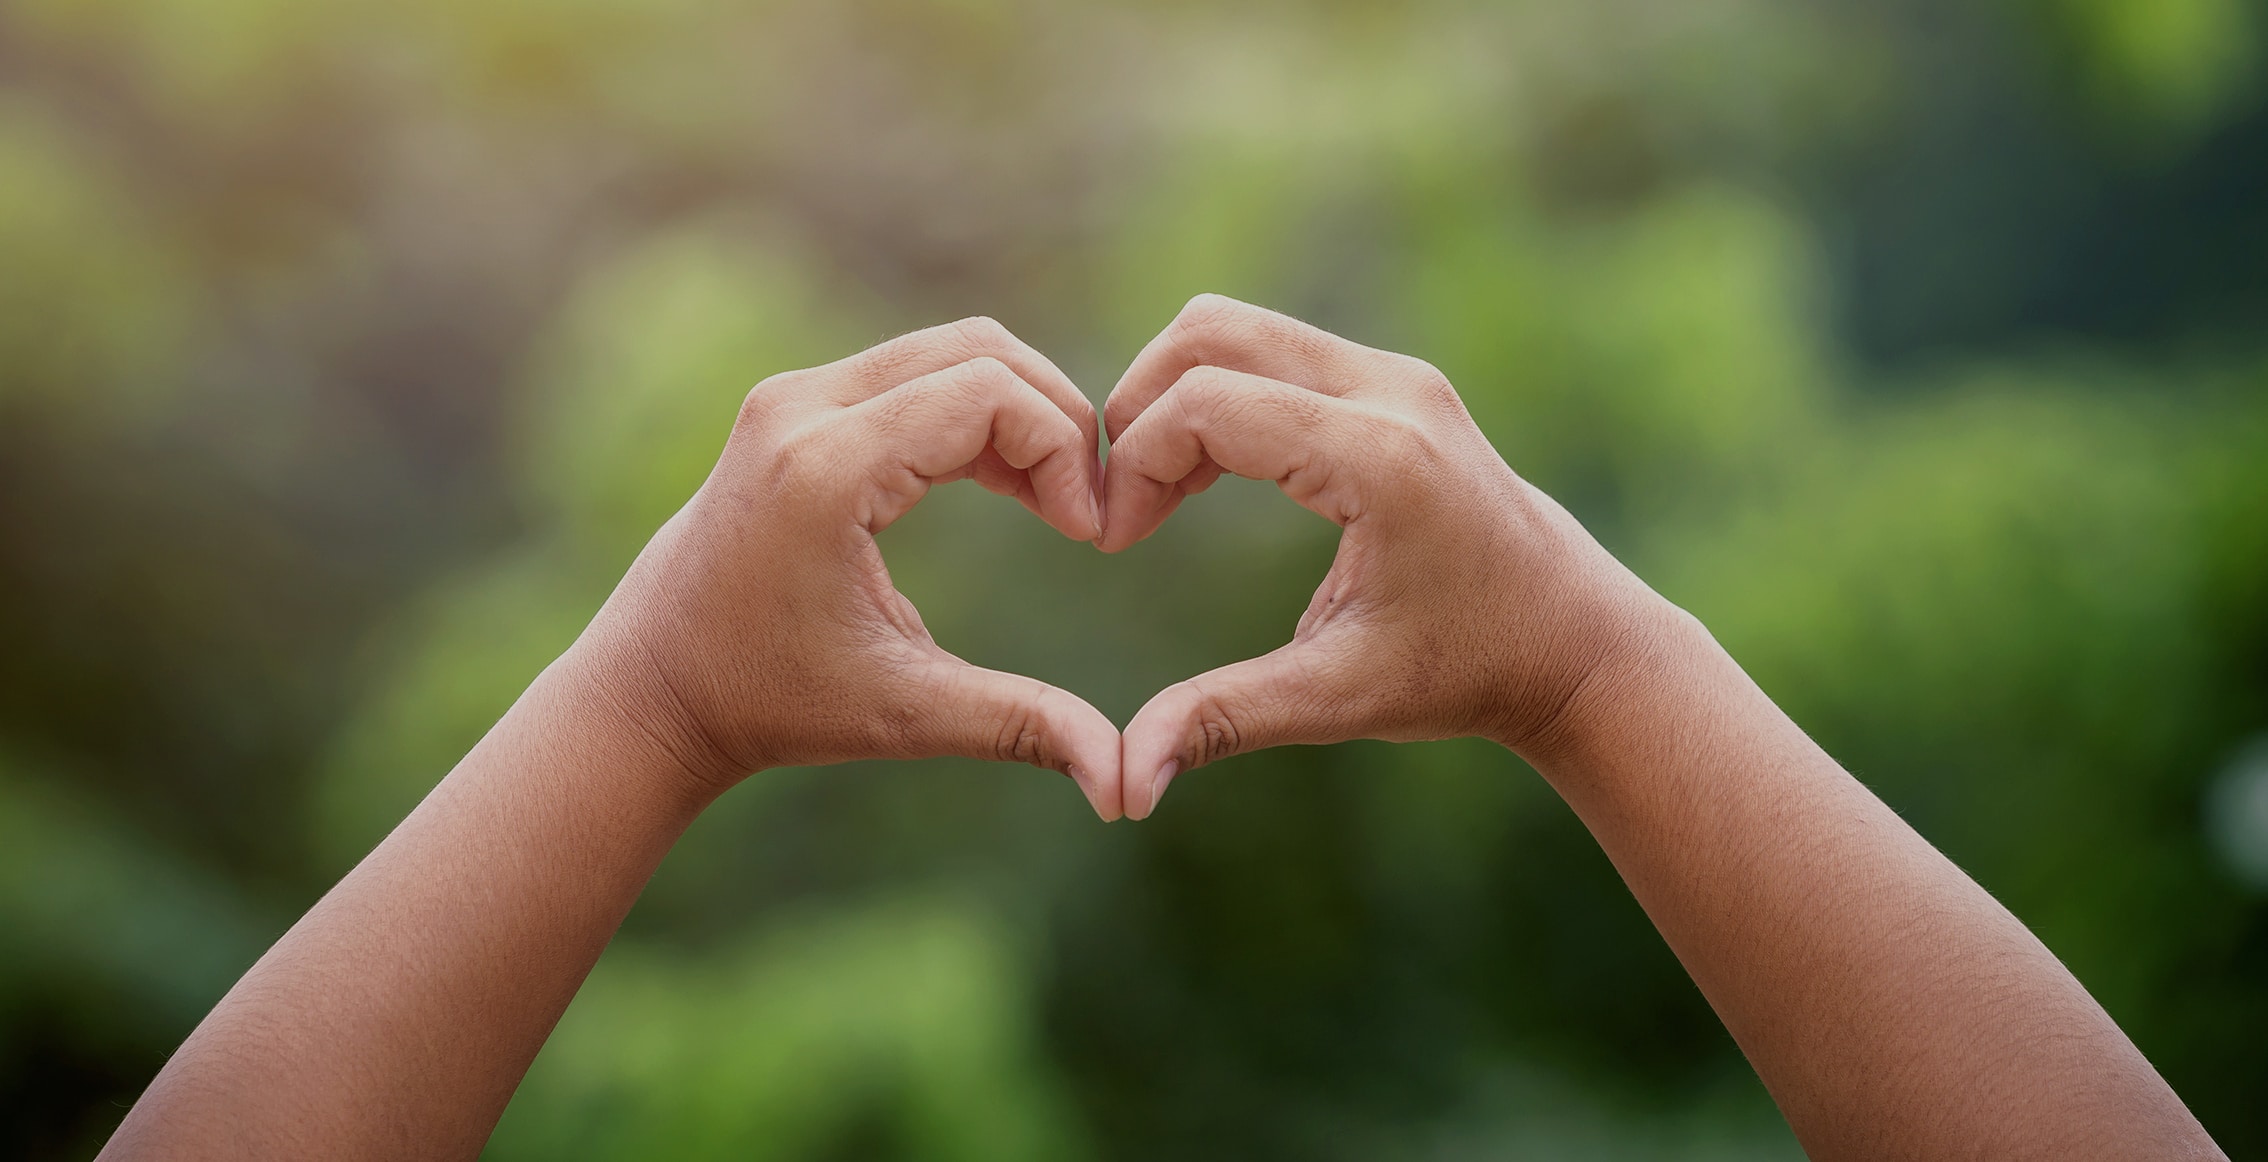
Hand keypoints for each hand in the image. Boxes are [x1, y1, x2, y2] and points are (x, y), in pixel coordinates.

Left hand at [571, 317, 1125, 818]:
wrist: (652, 688)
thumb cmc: (770, 704)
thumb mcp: (904, 714)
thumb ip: (1020, 726)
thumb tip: (1124, 786)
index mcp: (825, 470)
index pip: (988, 394)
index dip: (1065, 451)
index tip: (1089, 535)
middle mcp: (801, 409)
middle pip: (979, 350)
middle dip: (1057, 421)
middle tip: (1085, 511)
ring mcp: (792, 397)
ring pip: (950, 350)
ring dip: (1020, 413)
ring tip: (1053, 503)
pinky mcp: (792, 405)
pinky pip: (913, 371)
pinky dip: (975, 412)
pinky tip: (1006, 487)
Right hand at [1099, 295, 1670, 816]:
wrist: (1577, 644)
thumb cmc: (1466, 673)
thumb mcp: (1337, 699)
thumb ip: (1222, 719)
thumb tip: (1121, 785)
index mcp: (1378, 458)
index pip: (1205, 405)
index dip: (1134, 466)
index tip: (1112, 542)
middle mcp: (1390, 392)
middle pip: (1210, 332)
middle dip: (1138, 409)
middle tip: (1120, 505)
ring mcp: (1397, 377)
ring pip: (1238, 330)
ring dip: (1175, 397)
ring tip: (1156, 497)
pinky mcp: (1395, 384)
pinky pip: (1276, 353)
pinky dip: (1219, 396)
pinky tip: (1204, 481)